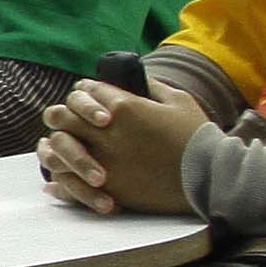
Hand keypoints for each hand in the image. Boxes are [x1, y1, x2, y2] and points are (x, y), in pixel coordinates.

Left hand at [39, 81, 208, 215]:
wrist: (211, 179)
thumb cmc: (198, 137)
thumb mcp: (179, 101)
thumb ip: (152, 87)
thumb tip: (138, 78)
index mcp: (123, 107)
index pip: (87, 90)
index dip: (85, 91)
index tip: (86, 94)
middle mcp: (106, 133)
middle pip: (61, 116)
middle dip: (62, 115)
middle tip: (66, 119)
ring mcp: (103, 161)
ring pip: (57, 149)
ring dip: (56, 147)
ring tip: (58, 149)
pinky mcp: (106, 188)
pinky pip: (68, 184)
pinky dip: (59, 182)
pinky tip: (55, 182)